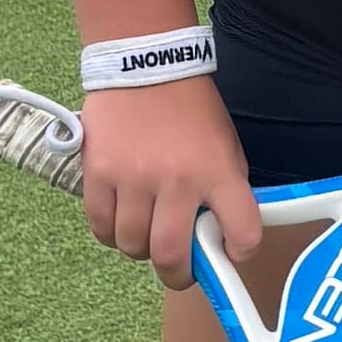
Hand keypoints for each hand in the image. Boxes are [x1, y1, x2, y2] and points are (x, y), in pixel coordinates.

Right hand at [83, 76, 258, 287]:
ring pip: (132, 245)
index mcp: (218, 171)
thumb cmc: (191, 112)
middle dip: (177, 275)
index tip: (230, 254)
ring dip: (140, 249)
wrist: (146, 66)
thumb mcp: (225, 147)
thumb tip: (218, 239)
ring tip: (146, 232)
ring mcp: (134, 177)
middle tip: (178, 271)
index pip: (243, 231)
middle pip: (171, 255)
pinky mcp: (99, 172)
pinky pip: (101, 227)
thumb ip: (225, 192)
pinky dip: (112, 233)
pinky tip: (121, 219)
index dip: (239, 253)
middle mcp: (177, 179)